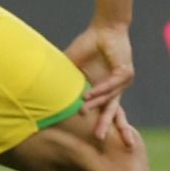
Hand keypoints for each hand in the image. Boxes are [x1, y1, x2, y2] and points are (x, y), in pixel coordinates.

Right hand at [65, 21, 135, 145]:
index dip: (104, 125)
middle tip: (99, 139)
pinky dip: (99, 90)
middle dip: (107, 126)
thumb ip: (65, 81)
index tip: (100, 141)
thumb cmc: (88, 46)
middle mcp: (115, 89)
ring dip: (96, 106)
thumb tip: (44, 91)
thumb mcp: (72, 68)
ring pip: (110, 100)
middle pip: (112, 112)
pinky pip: (111, 85)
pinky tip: (87, 95)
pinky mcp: (125, 73)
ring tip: (82, 113)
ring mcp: (122, 82)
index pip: (106, 112)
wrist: (103, 29)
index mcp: (105, 90)